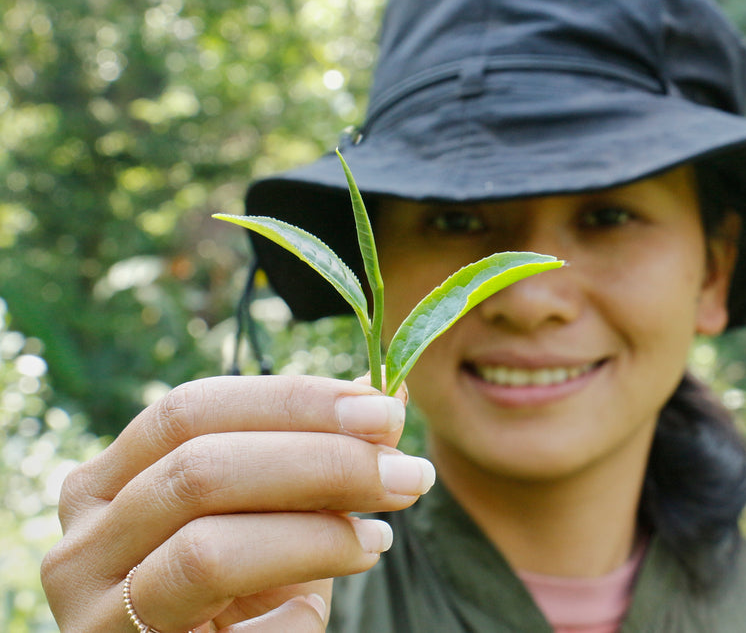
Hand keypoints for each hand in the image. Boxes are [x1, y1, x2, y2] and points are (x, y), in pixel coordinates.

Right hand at [41, 374, 433, 631]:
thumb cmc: (240, 598)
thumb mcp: (276, 517)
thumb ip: (318, 454)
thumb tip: (392, 391)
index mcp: (109, 482)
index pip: (191, 409)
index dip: (294, 401)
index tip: (386, 410)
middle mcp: (83, 541)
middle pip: (200, 467)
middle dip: (322, 462)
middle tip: (407, 474)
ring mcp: (93, 614)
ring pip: (208, 550)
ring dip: (318, 534)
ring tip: (379, 538)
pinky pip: (228, 631)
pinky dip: (293, 611)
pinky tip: (324, 599)